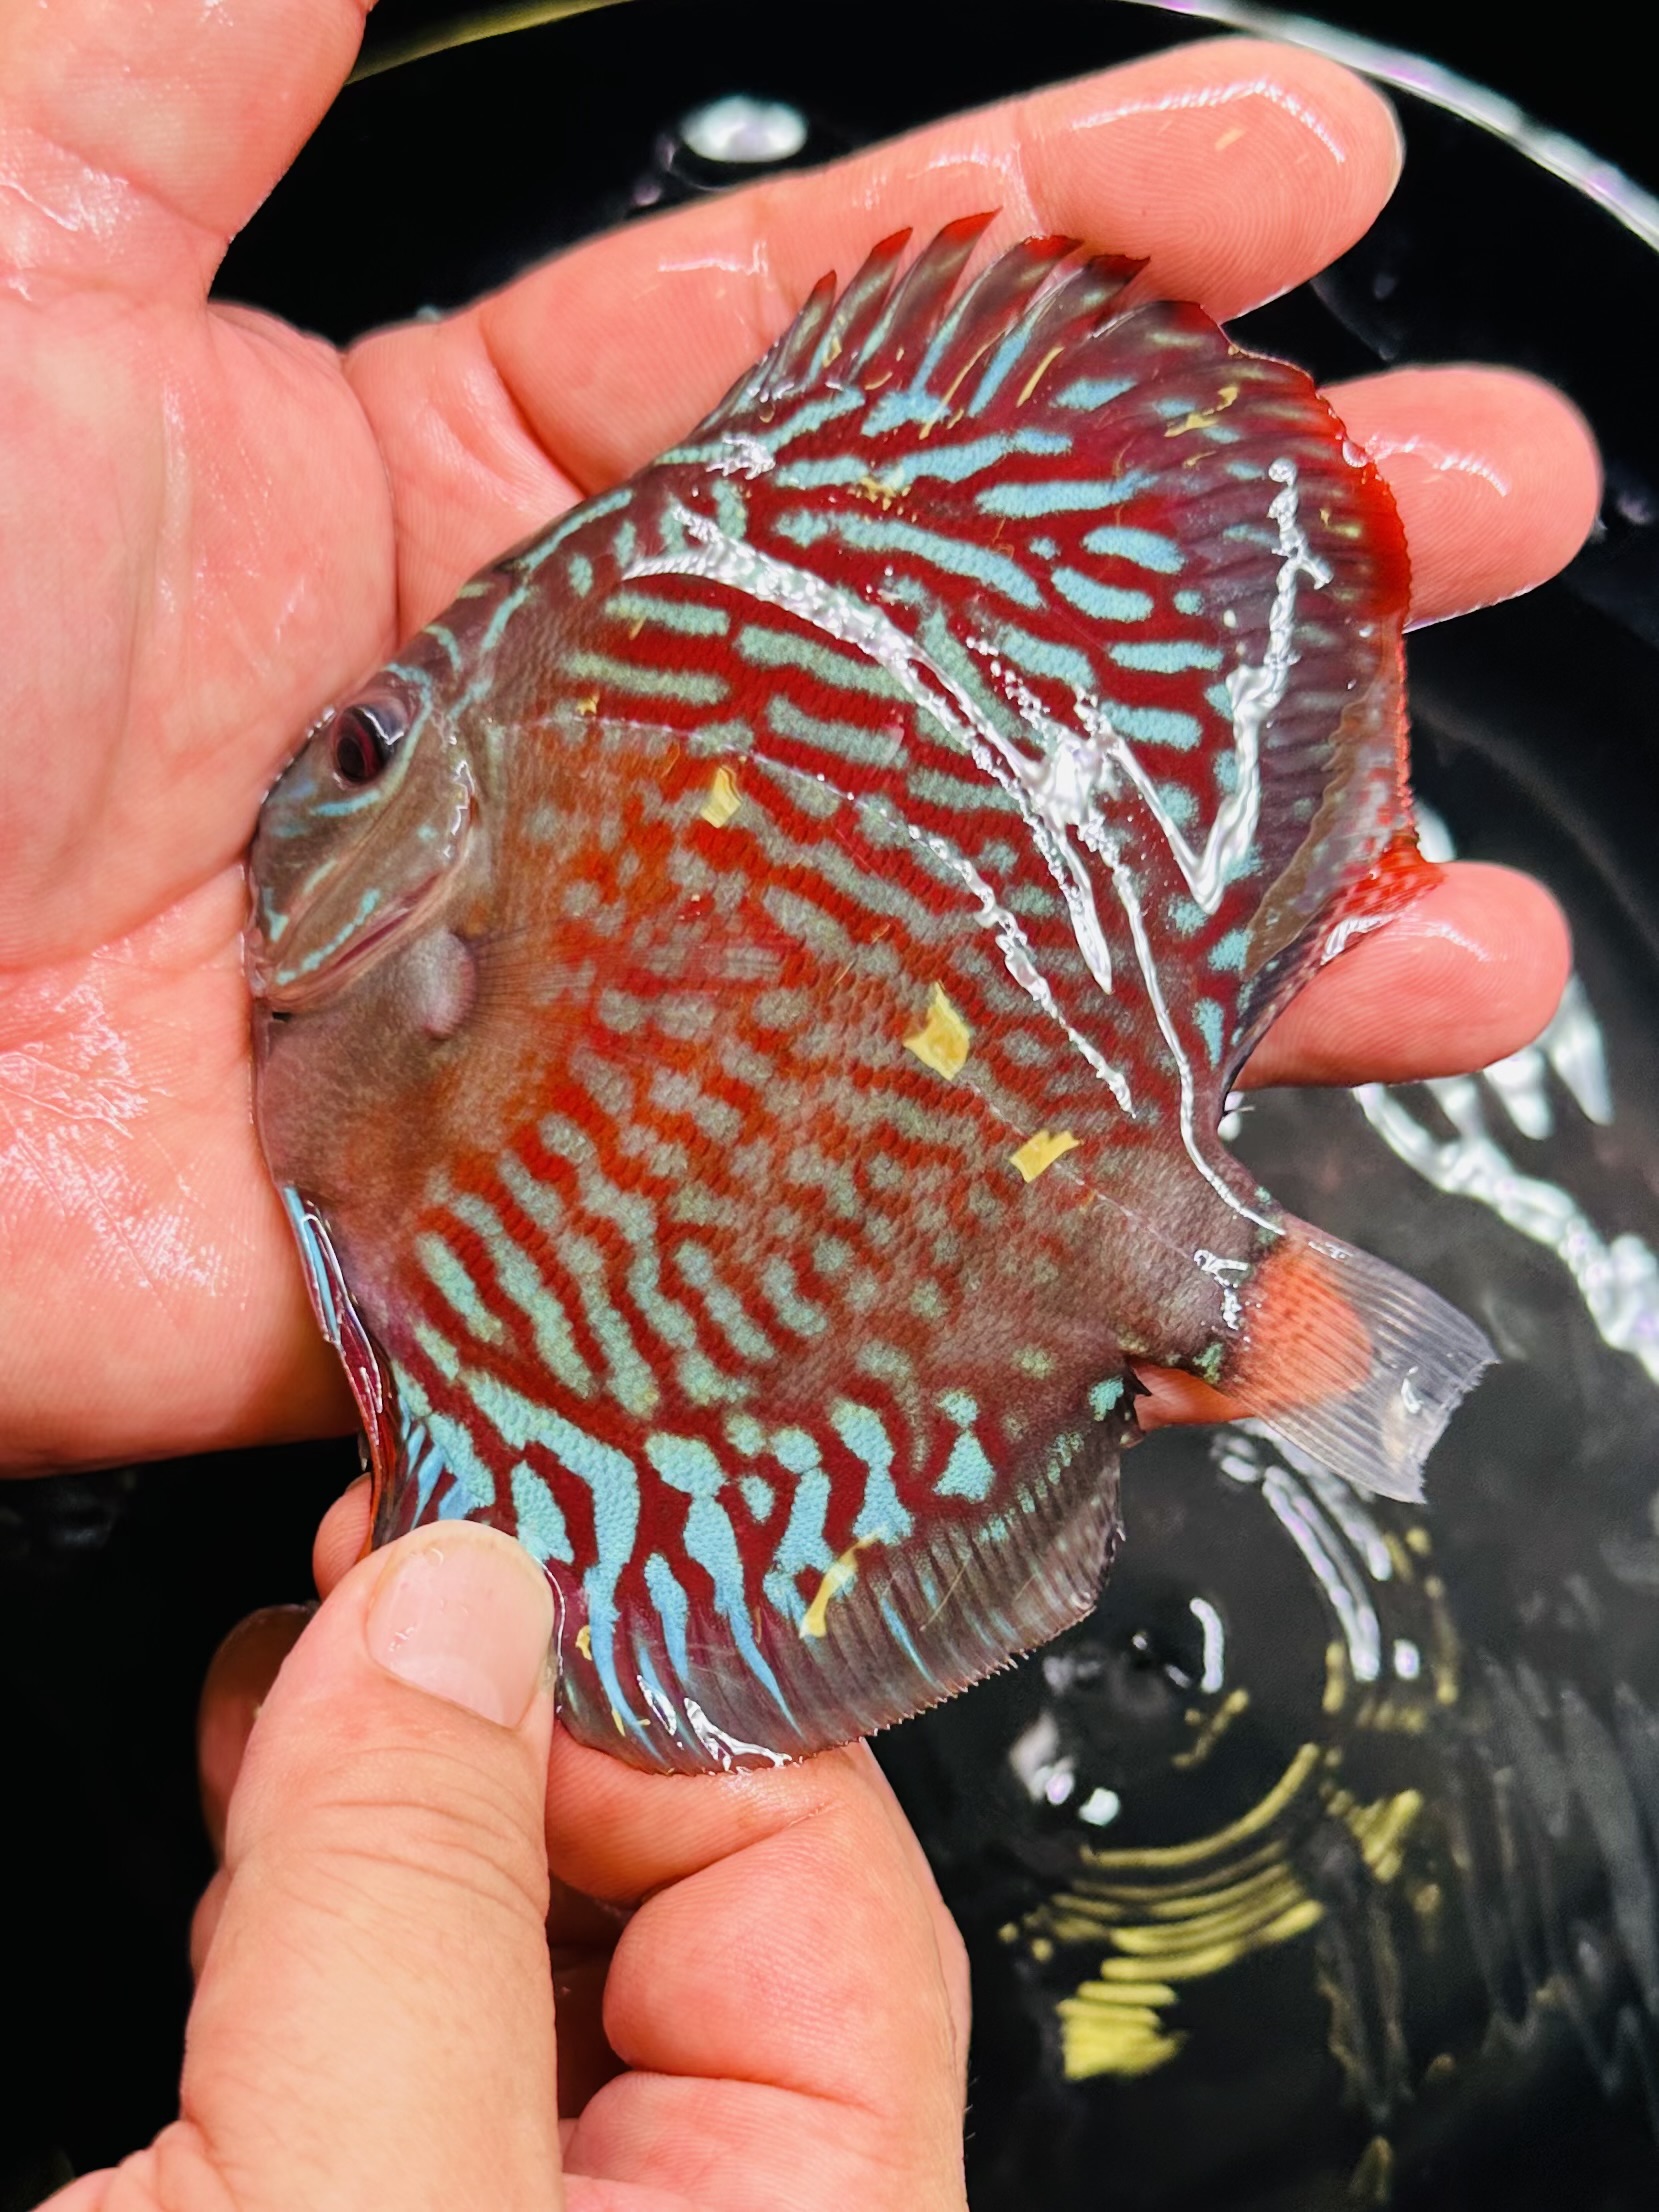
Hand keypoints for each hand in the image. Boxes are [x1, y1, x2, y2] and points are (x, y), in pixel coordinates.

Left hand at [0, 10, 1596, 1471]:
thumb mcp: (19, 194)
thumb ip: (241, 12)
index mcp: (431, 501)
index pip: (832, 356)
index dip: (1081, 246)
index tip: (1310, 192)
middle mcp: (530, 772)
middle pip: (953, 687)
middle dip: (1238, 613)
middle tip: (1466, 542)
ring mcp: (536, 1033)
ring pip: (934, 997)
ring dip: (1211, 974)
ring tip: (1443, 940)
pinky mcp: (488, 1273)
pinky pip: (786, 1281)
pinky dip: (1008, 1290)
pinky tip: (1206, 1265)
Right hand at [47, 1499, 971, 2210]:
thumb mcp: (346, 2203)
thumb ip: (419, 1900)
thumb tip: (457, 1608)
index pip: (818, 1868)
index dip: (654, 1689)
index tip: (502, 1566)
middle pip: (668, 1868)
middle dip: (513, 1696)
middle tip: (394, 1558)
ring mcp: (529, 2204)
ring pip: (520, 1917)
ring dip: (402, 1766)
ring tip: (308, 1662)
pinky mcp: (382, 2199)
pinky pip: (407, 1999)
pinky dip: (328, 1882)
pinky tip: (265, 1815)